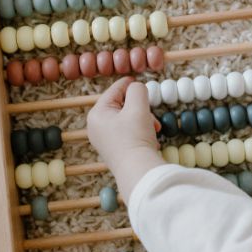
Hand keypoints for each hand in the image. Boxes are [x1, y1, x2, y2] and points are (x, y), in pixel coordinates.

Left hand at [87, 77, 166, 201]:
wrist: (138, 172)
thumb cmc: (135, 137)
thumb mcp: (138, 106)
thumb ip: (137, 90)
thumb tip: (137, 88)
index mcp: (97, 114)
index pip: (114, 91)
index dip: (128, 83)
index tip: (138, 79)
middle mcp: (96, 127)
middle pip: (121, 106)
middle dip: (140, 107)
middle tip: (152, 114)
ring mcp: (104, 141)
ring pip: (127, 120)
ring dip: (143, 119)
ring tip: (154, 128)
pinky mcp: (115, 151)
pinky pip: (128, 133)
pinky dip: (140, 131)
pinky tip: (151, 138)